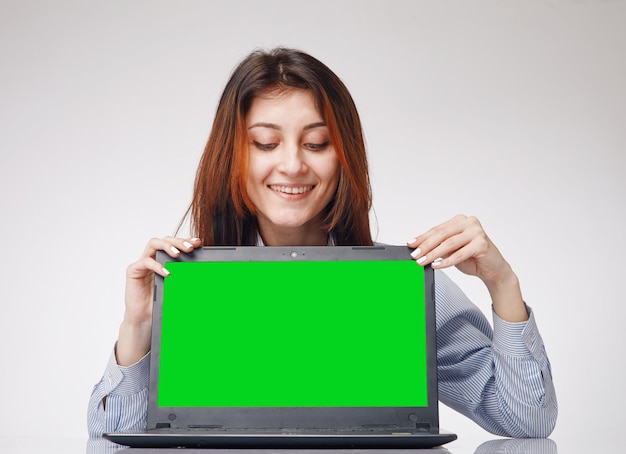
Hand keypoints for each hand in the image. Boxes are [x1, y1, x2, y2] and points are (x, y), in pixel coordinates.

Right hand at [117, 236, 201, 365]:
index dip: (186, 240)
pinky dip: (156, 265)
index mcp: (165, 260)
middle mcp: (154, 258)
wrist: (144, 319)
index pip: (176, 244)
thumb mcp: (178, 289)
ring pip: (154, 243)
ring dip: (168, 246)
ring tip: (178, 254)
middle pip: (166, 240)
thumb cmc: (161, 302)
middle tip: (190, 247)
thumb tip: (208, 275)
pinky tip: (166, 272)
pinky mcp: (134, 270)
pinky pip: (145, 262)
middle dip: (179, 241)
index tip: (198, 243)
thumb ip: (187, 278)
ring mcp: (144, 263)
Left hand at [407, 215, 527, 321]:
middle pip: (441, 234)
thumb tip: (418, 249)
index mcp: (460, 221)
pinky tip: (437, 266)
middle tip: (415, 255)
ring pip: (449, 243)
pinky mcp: (482, 243)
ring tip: (422, 261)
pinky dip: (447, 261)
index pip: (437, 229)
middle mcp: (469, 222)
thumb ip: (439, 247)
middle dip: (425, 246)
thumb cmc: (473, 259)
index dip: (422, 237)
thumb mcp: (451, 251)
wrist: (494, 270)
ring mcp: (477, 231)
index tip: (410, 244)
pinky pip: (460, 253)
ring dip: (433, 254)